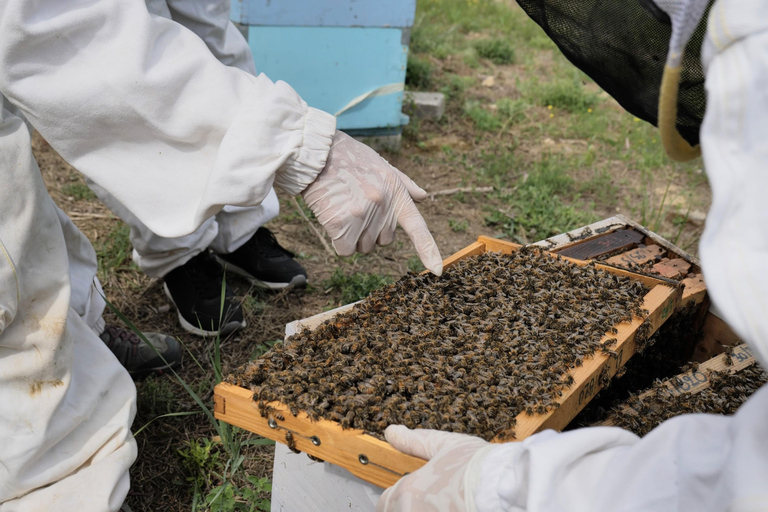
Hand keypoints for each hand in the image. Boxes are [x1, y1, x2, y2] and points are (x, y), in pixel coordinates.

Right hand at [302, 131, 442, 274]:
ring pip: (362, 247)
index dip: (428, 250)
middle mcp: (383, 205)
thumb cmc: (349, 158)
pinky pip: (345, 250)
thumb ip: (404, 184)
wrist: (318, 152)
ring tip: (343, 208)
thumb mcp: (382, 165)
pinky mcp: (342, 222)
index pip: (417, 226)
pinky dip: (338, 241)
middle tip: (354, 206)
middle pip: (382, 242)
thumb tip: (423, 197)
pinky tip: (332, 218)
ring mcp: (363, 214)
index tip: (437, 270)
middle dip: (370, 231)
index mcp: (396, 192)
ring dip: (352, 236)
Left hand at [377, 425, 489, 511]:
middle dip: (409, 509)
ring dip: (425, 511)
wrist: (506, 488)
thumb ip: (415, 441)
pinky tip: (456, 510)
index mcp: (408, 492)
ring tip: (445, 505)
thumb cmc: (480, 468)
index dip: (395, 499)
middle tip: (433, 501)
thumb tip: (391, 431)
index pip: (384, 504)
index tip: (413, 497)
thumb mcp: (445, 446)